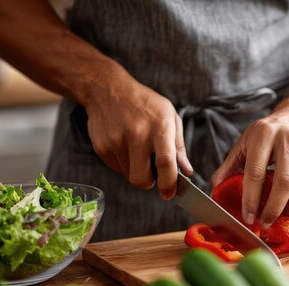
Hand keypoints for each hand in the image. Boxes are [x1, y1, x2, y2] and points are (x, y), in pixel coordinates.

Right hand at [84, 72, 192, 198]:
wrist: (107, 89)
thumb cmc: (145, 104)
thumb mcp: (169, 116)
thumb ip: (178, 146)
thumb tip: (186, 172)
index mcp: (159, 126)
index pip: (165, 162)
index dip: (168, 183)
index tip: (169, 194)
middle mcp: (137, 134)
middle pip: (142, 179)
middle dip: (150, 183)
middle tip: (153, 173)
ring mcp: (116, 141)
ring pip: (129, 176)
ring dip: (136, 171)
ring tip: (137, 150)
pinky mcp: (102, 147)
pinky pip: (117, 169)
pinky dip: (124, 164)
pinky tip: (125, 145)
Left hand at [212, 105, 288, 227]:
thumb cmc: (266, 135)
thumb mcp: (244, 143)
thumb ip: (229, 165)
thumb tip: (216, 188)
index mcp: (264, 136)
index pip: (256, 172)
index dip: (251, 198)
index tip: (248, 217)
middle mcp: (288, 142)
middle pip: (285, 182)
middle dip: (274, 208)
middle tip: (265, 223)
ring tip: (280, 216)